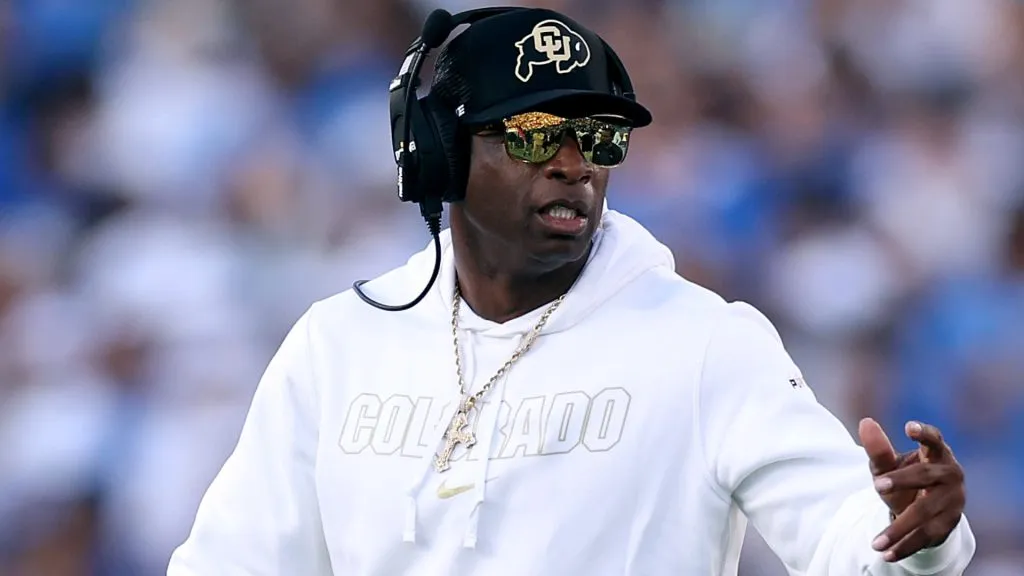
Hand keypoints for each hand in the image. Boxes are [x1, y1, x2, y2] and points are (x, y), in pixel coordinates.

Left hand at [858, 418, 965, 562]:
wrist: (927, 510)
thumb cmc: (907, 479)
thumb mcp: (890, 466)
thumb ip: (879, 449)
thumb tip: (866, 423)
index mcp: (937, 454)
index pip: (934, 440)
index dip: (924, 433)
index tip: (909, 427)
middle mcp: (950, 474)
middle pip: (926, 475)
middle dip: (901, 480)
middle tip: (877, 486)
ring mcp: (953, 500)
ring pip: (925, 511)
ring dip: (899, 528)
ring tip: (875, 542)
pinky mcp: (950, 523)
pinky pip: (927, 536)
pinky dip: (906, 546)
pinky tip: (887, 554)